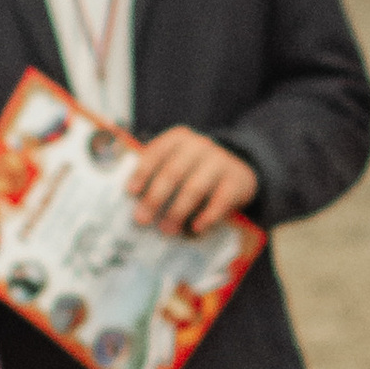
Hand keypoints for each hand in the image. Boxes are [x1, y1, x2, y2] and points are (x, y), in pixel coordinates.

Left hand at [131, 129, 258, 236]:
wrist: (238, 170)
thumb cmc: (196, 170)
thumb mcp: (178, 161)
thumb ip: (157, 172)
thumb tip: (134, 201)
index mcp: (179, 138)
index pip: (157, 153)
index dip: (142, 172)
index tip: (131, 192)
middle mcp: (199, 146)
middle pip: (173, 173)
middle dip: (155, 198)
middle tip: (142, 219)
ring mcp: (220, 162)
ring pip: (195, 188)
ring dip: (178, 211)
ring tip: (166, 230)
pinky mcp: (237, 180)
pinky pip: (220, 201)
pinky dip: (207, 216)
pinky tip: (196, 229)